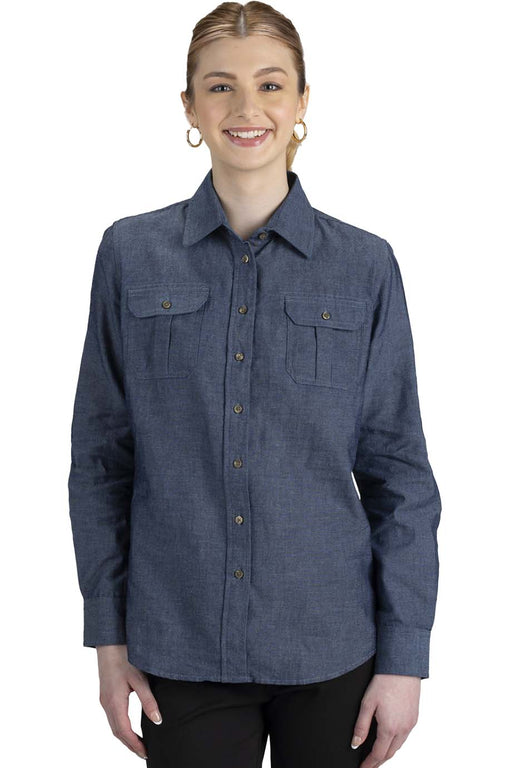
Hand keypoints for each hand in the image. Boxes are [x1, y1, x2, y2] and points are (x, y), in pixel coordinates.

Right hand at [97, 644, 162, 759]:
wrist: (110, 641)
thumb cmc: (125, 657)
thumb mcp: (139, 679)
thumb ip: (148, 700)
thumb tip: (157, 719)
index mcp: (114, 701)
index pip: (124, 731)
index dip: (134, 745)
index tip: (145, 753)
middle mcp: (106, 703)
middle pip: (117, 732)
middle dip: (130, 745)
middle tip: (144, 753)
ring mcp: (104, 699)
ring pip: (114, 725)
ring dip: (125, 737)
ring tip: (139, 745)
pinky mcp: (106, 695)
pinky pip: (112, 717)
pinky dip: (121, 727)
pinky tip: (129, 728)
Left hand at [351, 673, 419, 766]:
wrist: (403, 668)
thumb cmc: (384, 682)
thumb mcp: (367, 703)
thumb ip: (361, 726)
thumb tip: (355, 744)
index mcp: (389, 728)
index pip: (378, 754)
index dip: (370, 764)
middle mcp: (403, 729)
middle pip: (390, 753)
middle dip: (379, 761)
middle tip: (369, 765)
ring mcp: (410, 724)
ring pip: (398, 746)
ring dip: (388, 752)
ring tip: (377, 755)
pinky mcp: (414, 717)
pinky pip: (405, 736)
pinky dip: (396, 742)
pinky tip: (390, 739)